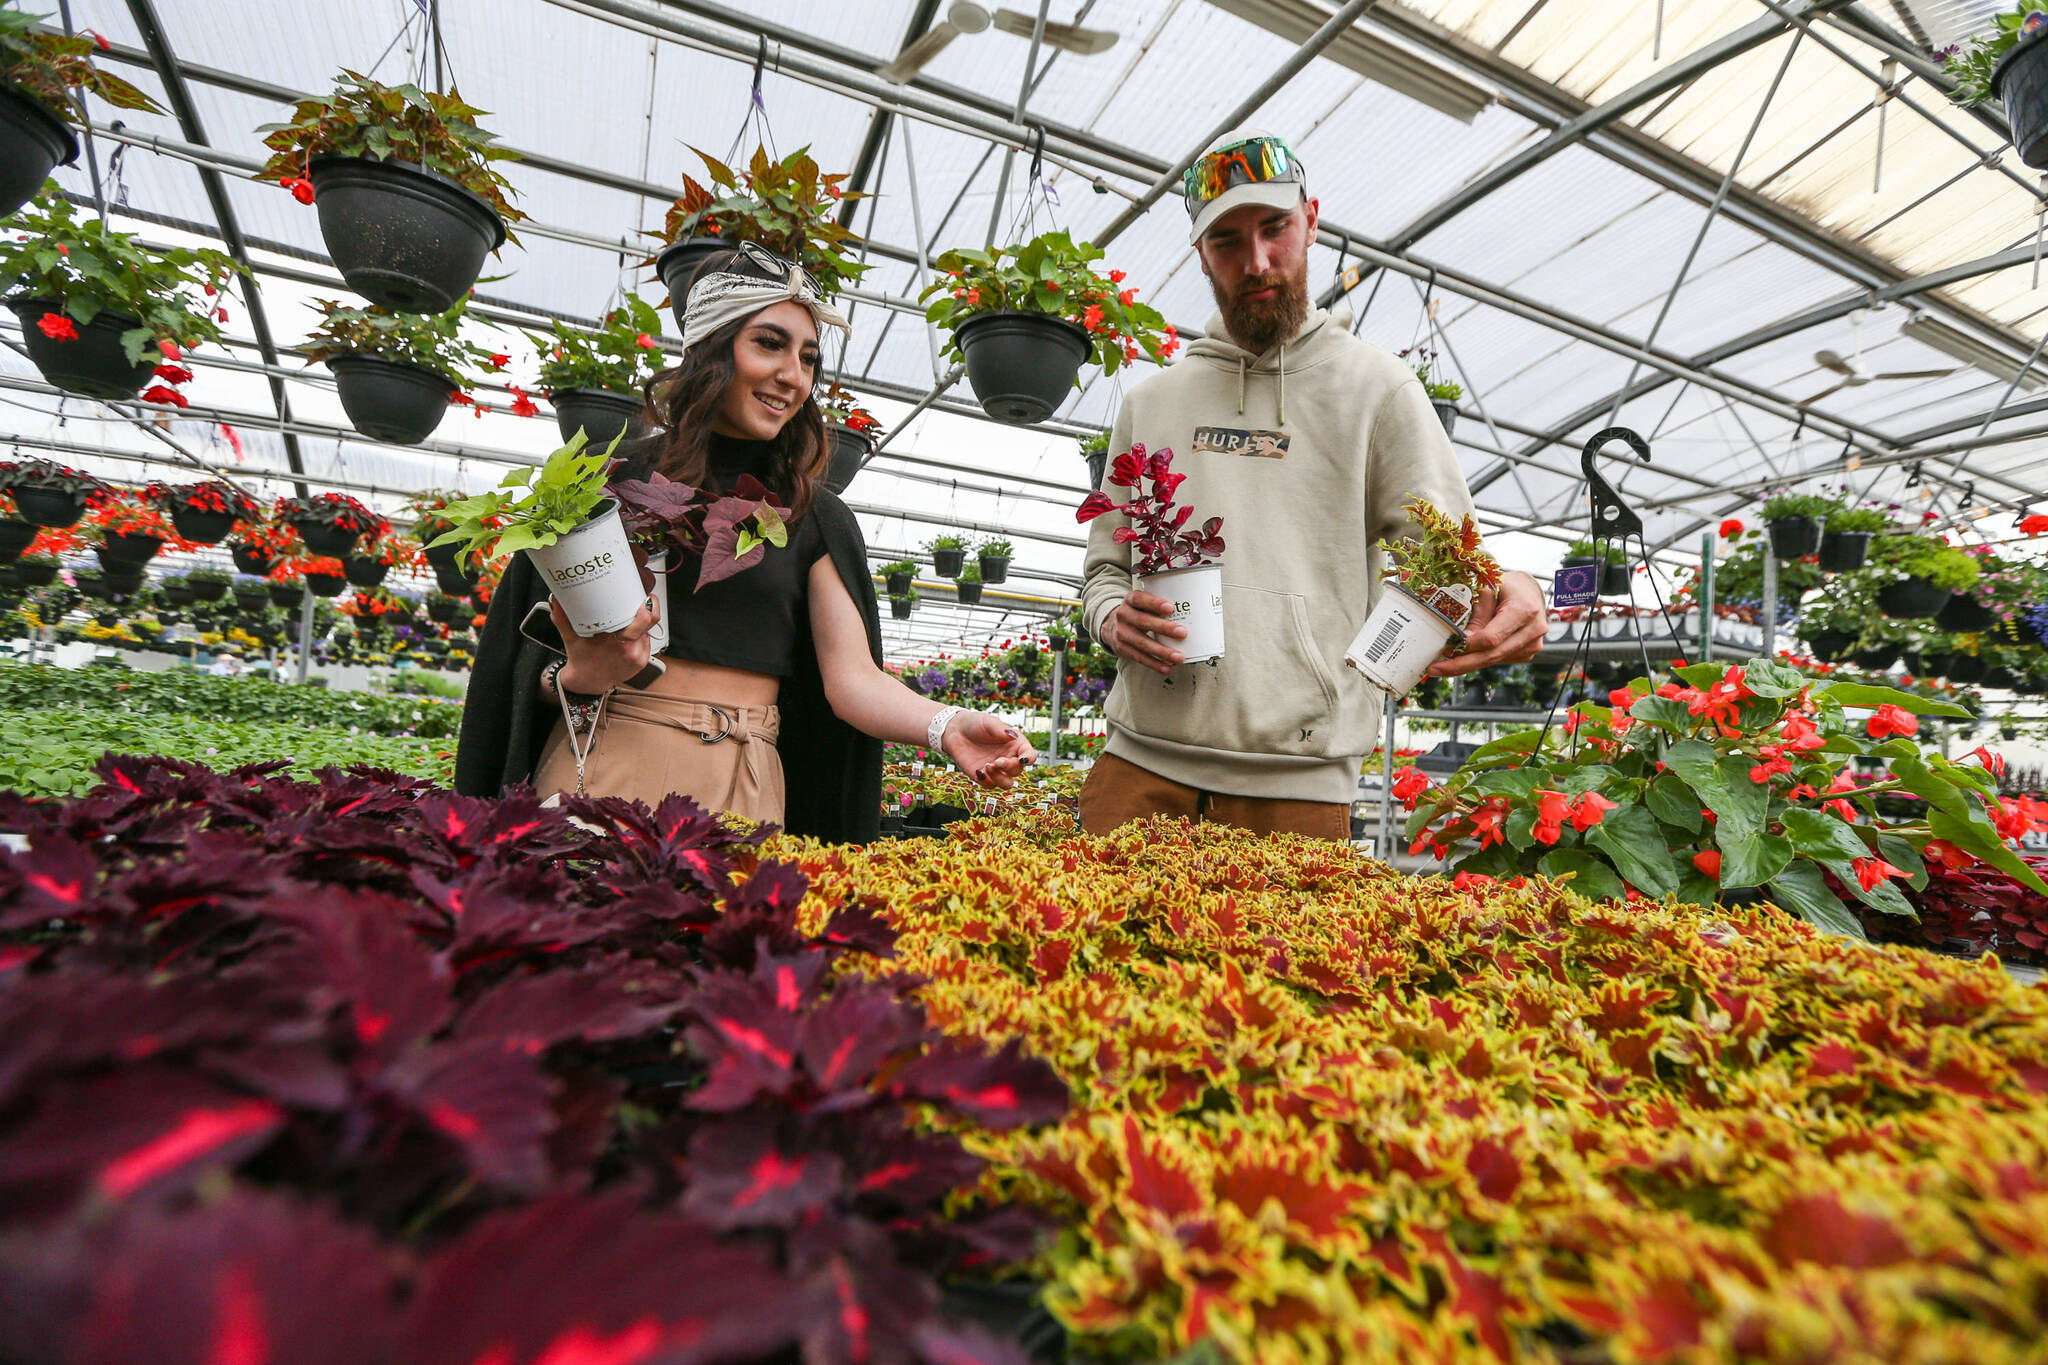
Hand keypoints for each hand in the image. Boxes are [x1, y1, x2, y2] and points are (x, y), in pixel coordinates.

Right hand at [553, 593, 659, 694]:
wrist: (587, 681)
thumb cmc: (581, 658)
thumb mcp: (569, 636)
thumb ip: (563, 616)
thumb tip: (556, 599)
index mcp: (614, 640)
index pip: (643, 617)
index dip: (645, 604)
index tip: (640, 595)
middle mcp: (629, 649)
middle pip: (650, 621)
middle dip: (647, 608)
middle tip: (640, 600)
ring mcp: (637, 656)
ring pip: (648, 630)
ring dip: (641, 622)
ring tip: (628, 620)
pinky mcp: (642, 661)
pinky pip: (647, 641)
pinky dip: (640, 635)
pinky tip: (628, 635)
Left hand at [942, 711, 1035, 788]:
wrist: (955, 731)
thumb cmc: (975, 723)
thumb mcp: (988, 722)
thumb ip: (1000, 729)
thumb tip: (1013, 735)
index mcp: (1015, 745)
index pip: (1029, 755)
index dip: (1029, 759)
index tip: (1022, 759)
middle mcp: (1008, 758)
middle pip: (1018, 771)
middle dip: (1009, 767)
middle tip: (997, 760)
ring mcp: (996, 769)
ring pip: (1007, 783)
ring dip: (1000, 778)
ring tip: (987, 766)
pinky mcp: (983, 776)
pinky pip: (990, 785)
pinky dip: (987, 781)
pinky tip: (978, 770)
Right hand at [1102, 589, 1184, 676]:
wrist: (1110, 627)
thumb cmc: (1136, 613)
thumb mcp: (1142, 603)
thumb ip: (1158, 605)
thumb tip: (1193, 610)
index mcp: (1129, 600)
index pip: (1139, 599)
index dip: (1154, 603)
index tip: (1170, 608)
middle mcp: (1123, 615)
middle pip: (1142, 621)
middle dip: (1163, 628)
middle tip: (1182, 632)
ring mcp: (1121, 633)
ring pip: (1142, 643)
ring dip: (1162, 651)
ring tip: (1179, 657)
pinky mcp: (1122, 649)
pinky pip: (1139, 658)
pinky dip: (1154, 664)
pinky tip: (1167, 667)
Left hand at [1428, 571, 1547, 676]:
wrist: (1530, 591)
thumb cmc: (1509, 586)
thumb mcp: (1489, 590)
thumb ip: (1478, 613)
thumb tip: (1463, 639)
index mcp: (1524, 610)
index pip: (1491, 637)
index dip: (1467, 646)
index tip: (1446, 650)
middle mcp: (1532, 630)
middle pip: (1492, 655)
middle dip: (1461, 664)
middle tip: (1435, 669)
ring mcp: (1533, 644)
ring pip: (1494, 660)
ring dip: (1468, 663)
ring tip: (1443, 663)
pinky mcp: (1527, 652)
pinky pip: (1499, 658)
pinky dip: (1480, 658)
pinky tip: (1466, 655)